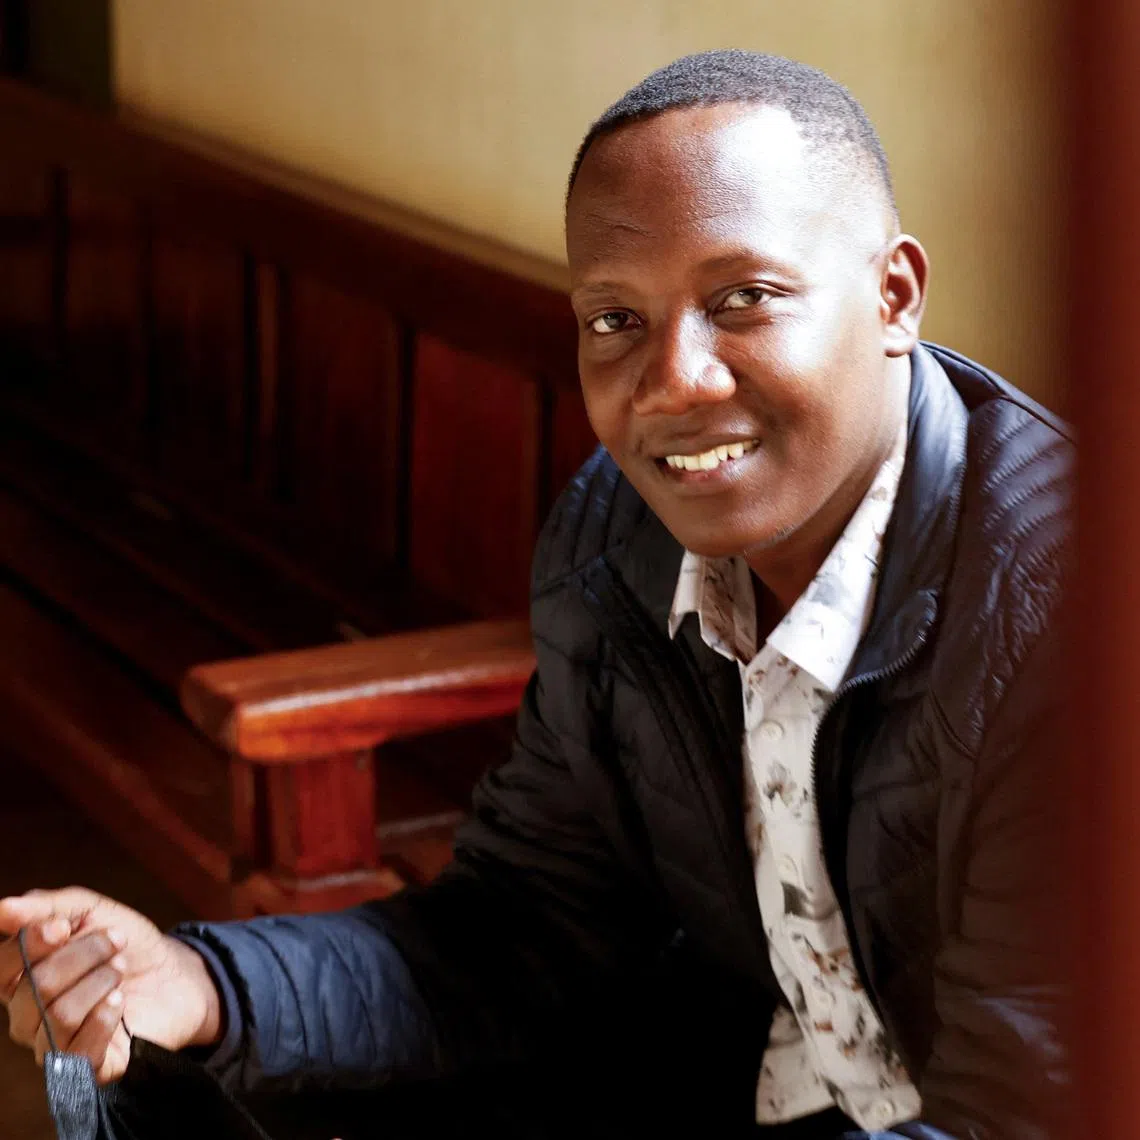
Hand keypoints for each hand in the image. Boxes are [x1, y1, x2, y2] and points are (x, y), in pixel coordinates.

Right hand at [0, 887, 222, 1083]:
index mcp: (22, 978)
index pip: (1, 968)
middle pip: (36, 987)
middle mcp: (28, 1017)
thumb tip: (2, 909)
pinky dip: (103, 1018)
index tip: (65, 926)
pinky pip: (77, 1053)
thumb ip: (46, 907)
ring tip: (121, 970)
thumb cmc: (126, 943)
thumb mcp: (91, 910)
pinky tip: (120, 1001)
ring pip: (58, 1016)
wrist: (175, 973)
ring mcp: (54, 1045)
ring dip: (101, 981)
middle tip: (115, 942)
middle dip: (85, 954)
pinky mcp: (86, 1068)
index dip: (30, 944)